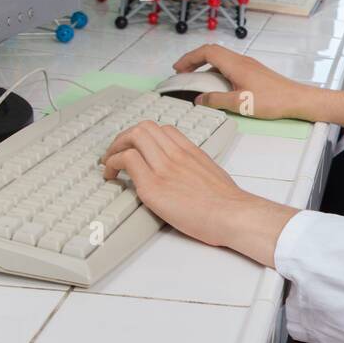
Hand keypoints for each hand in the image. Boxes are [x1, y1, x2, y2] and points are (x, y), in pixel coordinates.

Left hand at [101, 120, 296, 266]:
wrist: (233, 215)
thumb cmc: (228, 204)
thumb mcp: (214, 176)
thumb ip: (196, 170)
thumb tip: (188, 178)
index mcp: (192, 153)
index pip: (164, 130)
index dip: (146, 136)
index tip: (138, 149)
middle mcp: (176, 155)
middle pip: (144, 128)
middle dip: (124, 138)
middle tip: (117, 153)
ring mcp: (164, 168)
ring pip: (132, 137)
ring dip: (114, 148)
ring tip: (109, 164)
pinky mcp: (153, 186)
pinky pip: (126, 160)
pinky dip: (112, 164)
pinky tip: (111, 176)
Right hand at [173, 44, 318, 119]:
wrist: (297, 99)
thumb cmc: (273, 100)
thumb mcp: (239, 104)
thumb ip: (216, 100)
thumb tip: (199, 99)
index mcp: (235, 64)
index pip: (206, 52)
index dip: (189, 58)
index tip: (178, 68)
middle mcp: (241, 60)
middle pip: (212, 52)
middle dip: (194, 60)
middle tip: (183, 72)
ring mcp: (249, 65)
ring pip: (221, 58)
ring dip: (206, 66)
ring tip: (196, 79)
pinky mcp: (254, 72)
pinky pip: (230, 66)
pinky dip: (217, 71)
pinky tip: (216, 85)